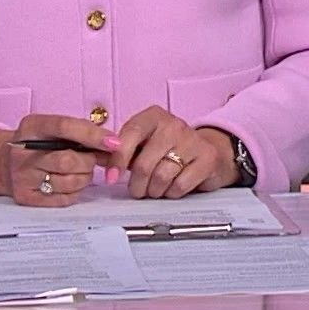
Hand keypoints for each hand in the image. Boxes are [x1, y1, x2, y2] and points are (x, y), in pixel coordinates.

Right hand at [0, 114, 119, 205]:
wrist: (5, 163)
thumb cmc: (40, 144)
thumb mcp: (54, 130)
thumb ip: (81, 133)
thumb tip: (114, 146)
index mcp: (31, 127)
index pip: (64, 127)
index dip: (92, 135)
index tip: (114, 143)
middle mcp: (22, 153)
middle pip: (68, 160)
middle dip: (89, 161)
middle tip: (92, 159)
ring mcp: (22, 177)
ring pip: (69, 182)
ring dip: (84, 177)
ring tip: (80, 170)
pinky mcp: (26, 197)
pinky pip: (64, 198)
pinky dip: (75, 191)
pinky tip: (69, 182)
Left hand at [107, 106, 237, 197]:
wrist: (207, 151)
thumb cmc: (167, 148)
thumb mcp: (144, 142)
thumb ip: (123, 150)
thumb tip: (102, 162)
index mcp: (154, 116)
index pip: (130, 135)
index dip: (117, 160)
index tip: (110, 178)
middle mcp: (174, 124)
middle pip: (144, 164)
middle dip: (136, 184)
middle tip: (137, 190)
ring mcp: (192, 141)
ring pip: (161, 178)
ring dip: (153, 191)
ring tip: (154, 189)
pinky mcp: (207, 158)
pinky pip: (179, 186)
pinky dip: (171, 193)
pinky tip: (172, 187)